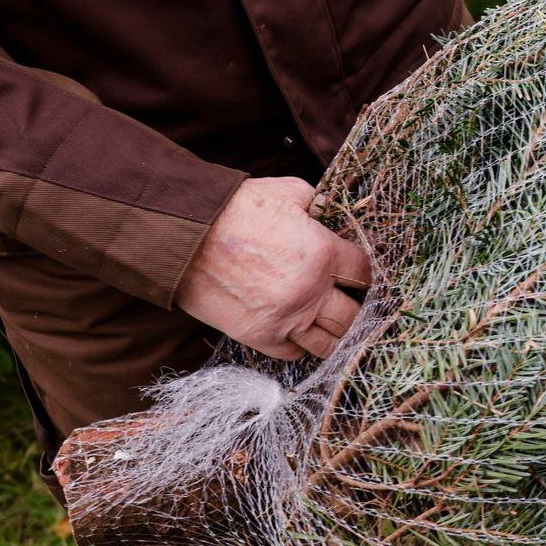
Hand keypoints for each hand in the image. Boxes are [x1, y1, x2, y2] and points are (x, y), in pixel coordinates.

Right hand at [177, 177, 371, 360]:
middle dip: (352, 306)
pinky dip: (299, 344)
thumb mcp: (287, 192)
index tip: (354, 272)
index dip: (361, 272)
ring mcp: (286, 318)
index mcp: (323, 253)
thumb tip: (328, 212)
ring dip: (331, 332)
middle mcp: (311, 291)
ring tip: (324, 320)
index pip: (363, 273)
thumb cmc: (233, 209)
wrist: (182, 235)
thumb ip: (317, 205)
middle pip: (353, 314)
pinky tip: (296, 330)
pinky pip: (294, 353)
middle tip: (344, 300)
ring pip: (329, 342)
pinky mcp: (259, 335)